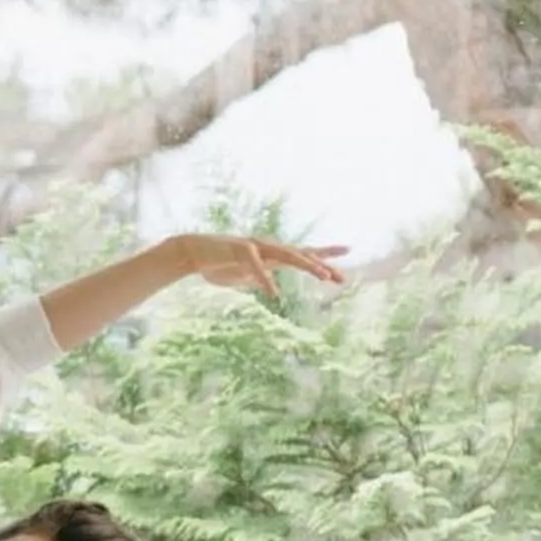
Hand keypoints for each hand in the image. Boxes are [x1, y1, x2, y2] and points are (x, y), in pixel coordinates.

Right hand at [171, 232, 348, 296]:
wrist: (191, 253)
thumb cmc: (217, 265)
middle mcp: (267, 248)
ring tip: (323, 276)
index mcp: (271, 255)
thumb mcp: (243, 277)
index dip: (325, 253)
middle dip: (324, 265)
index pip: (303, 253)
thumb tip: (271, 287)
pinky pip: (257, 266)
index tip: (348, 252)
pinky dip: (266, 279)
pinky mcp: (239, 251)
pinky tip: (274, 294)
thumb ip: (259, 279)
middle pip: (302, 255)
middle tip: (343, 278)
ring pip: (287, 255)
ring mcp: (255, 247)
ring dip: (306, 265)